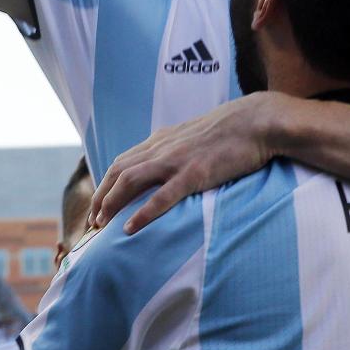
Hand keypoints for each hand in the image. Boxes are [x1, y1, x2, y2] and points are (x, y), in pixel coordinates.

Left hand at [90, 93, 281, 232]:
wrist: (256, 121)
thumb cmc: (232, 131)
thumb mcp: (194, 136)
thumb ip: (177, 149)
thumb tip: (168, 167)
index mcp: (161, 140)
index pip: (121, 163)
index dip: (105, 185)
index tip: (98, 207)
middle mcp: (161, 149)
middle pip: (117, 172)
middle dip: (100, 198)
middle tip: (92, 223)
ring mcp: (176, 161)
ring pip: (130, 182)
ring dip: (112, 204)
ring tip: (102, 226)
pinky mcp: (194, 173)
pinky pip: (162, 196)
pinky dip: (143, 213)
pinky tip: (130, 229)